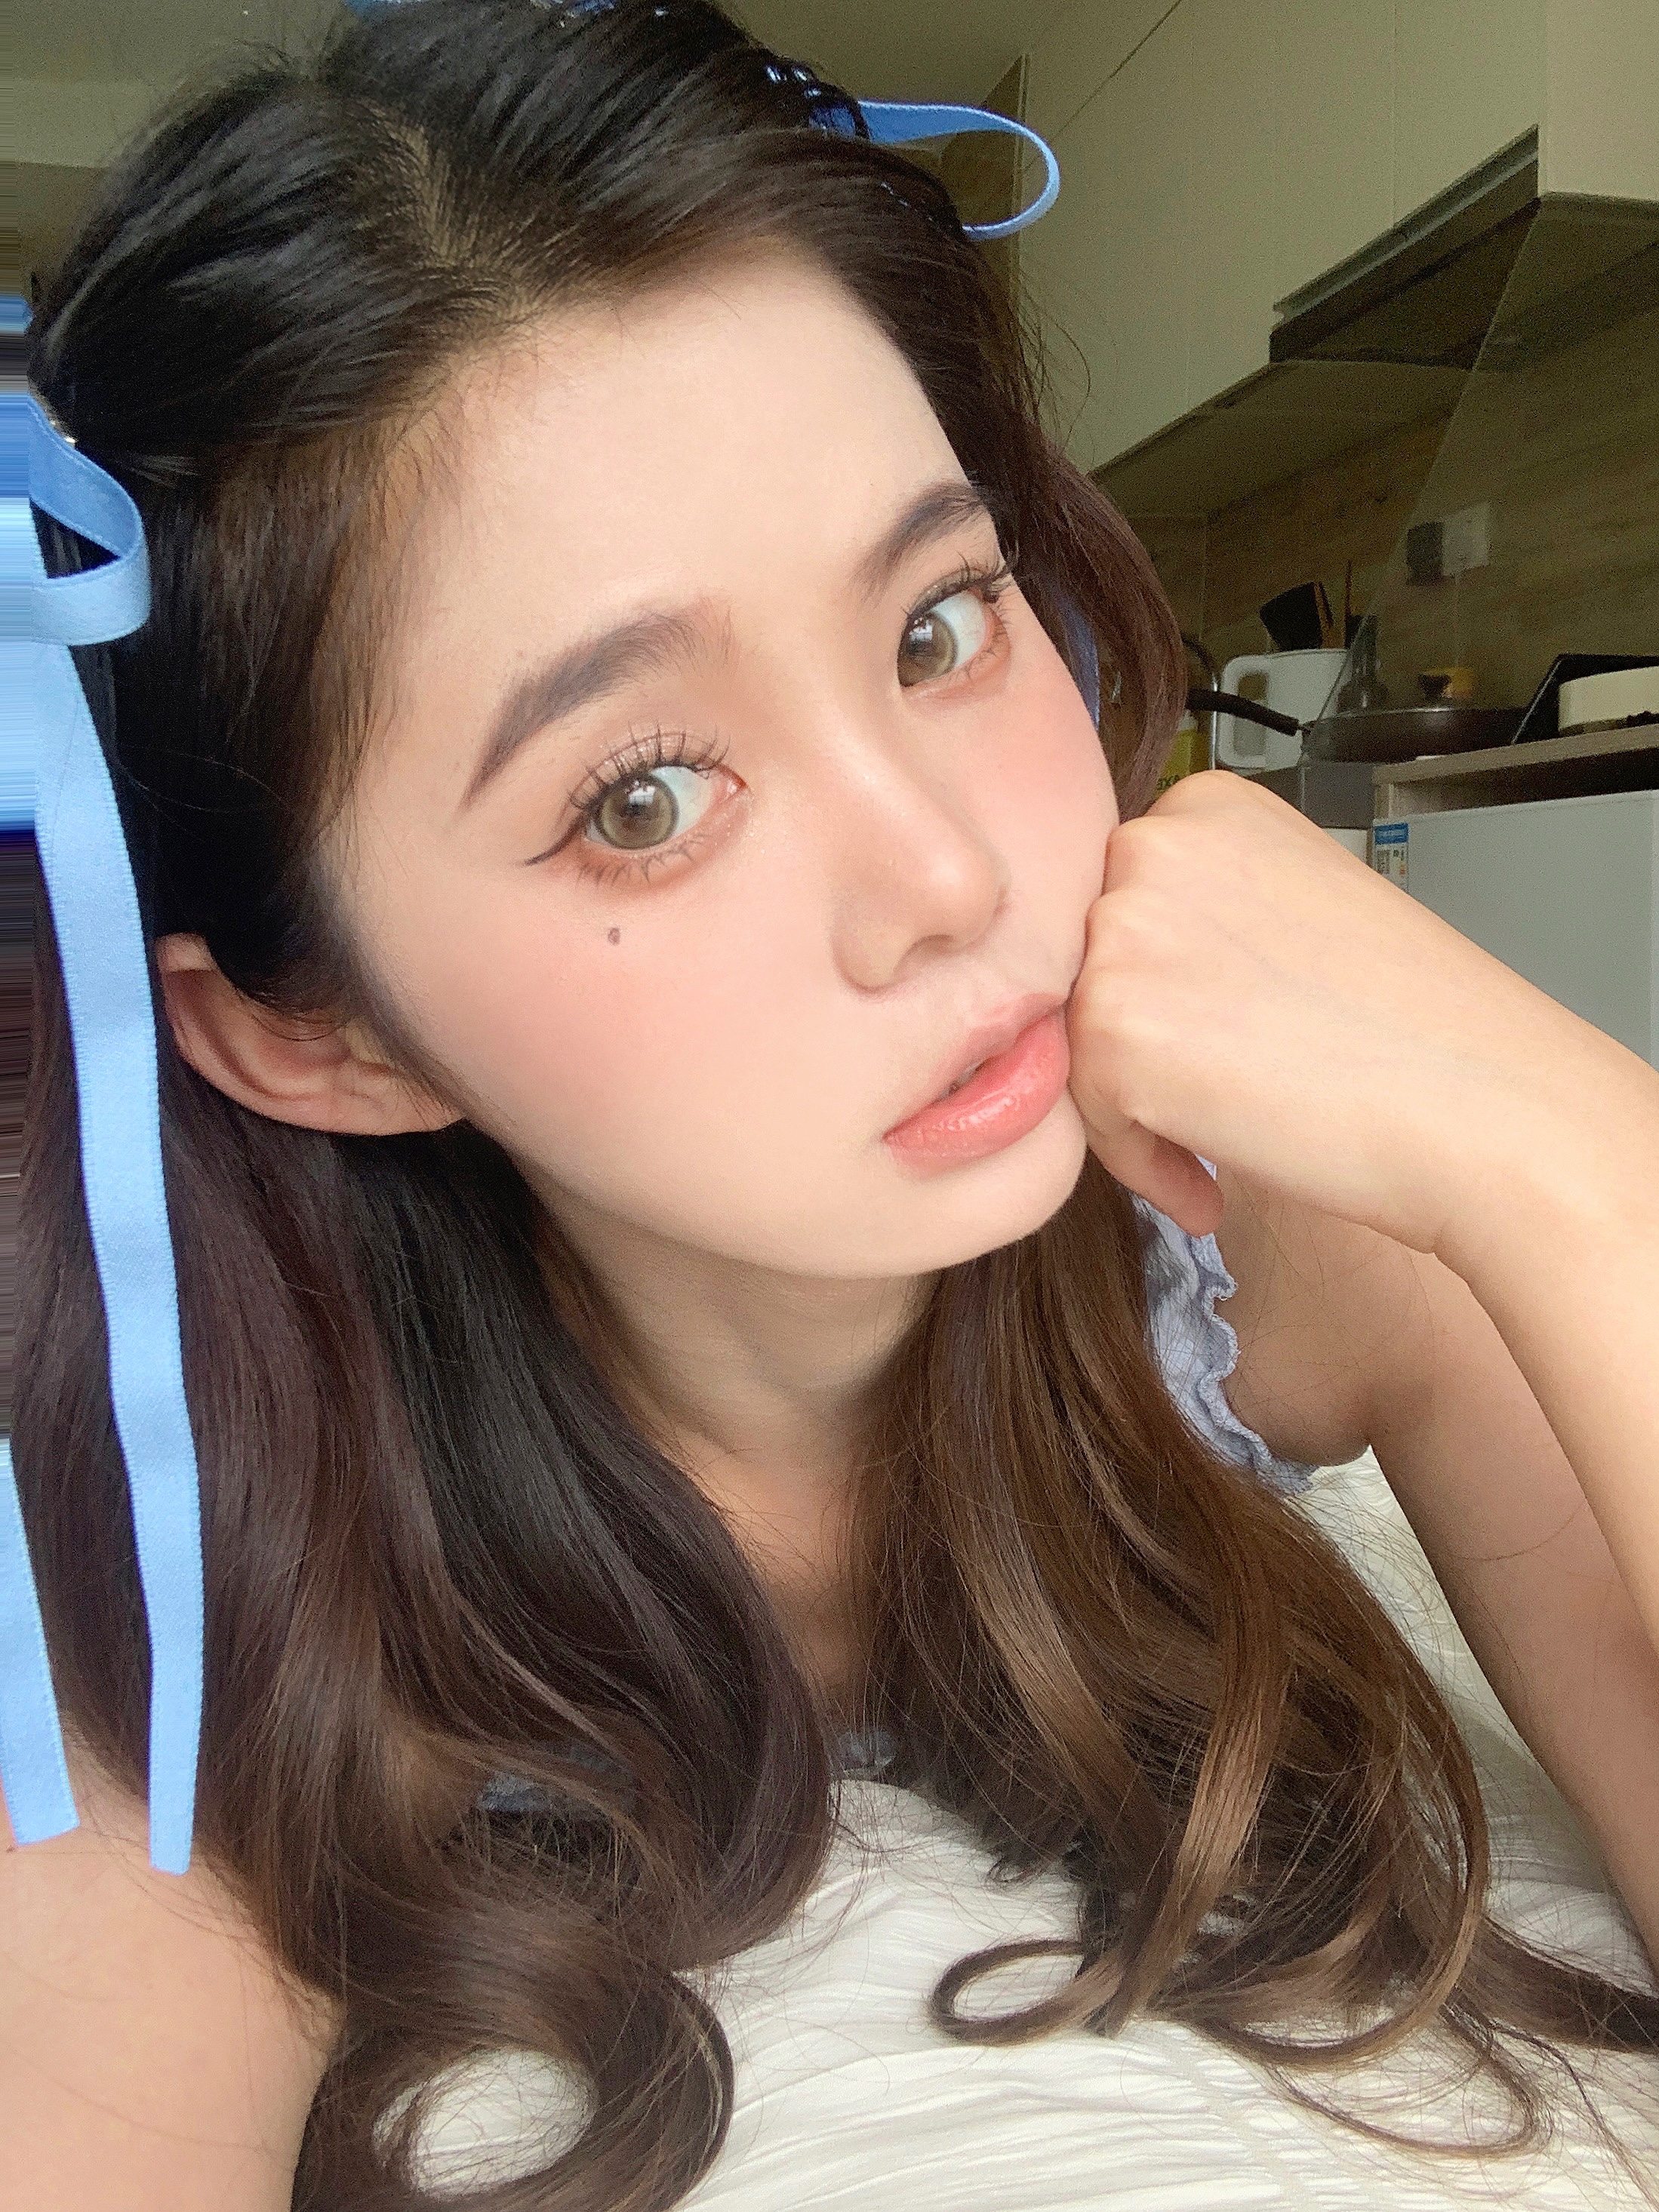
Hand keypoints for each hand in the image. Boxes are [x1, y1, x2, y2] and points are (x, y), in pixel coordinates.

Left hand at [1063, 772, 1633, 1267]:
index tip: (1210, 1038)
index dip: (1155, 988)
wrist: (1486, 1108)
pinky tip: (1215, 1187)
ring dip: (1138, 1110)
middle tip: (1222, 1099)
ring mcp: (1121, 934)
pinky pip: (1086, 1116)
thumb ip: (1202, 915)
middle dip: (1139, 1046)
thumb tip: (1120, 972)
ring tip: (1229, 1146)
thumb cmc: (1416, 1028)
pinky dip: (1144, 1164)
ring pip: (1076, 1041)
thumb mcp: (1295, 911)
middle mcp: (1151, 848)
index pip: (1116, 904)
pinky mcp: (1108, 1028)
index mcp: (1204, 807)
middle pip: (1082, 968)